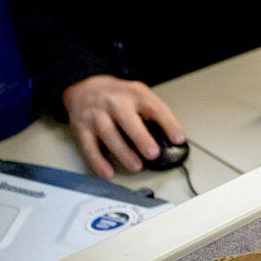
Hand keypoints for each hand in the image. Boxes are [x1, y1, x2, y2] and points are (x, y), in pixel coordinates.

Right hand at [60, 74, 184, 178]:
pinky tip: (108, 173)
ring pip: (108, 134)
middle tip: (153, 154)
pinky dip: (97, 162)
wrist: (85, 88)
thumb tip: (171, 140)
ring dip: (123, 152)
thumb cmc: (119, 97)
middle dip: (141, 138)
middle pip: (127, 119)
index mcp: (134, 95)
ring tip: (136, 166)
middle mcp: (114, 103)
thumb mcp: (139, 95)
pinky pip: (88, 147)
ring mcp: (96, 116)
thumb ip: (153, 113)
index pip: (154, 108)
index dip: (168, 123)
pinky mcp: (82, 129)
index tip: (178, 139)